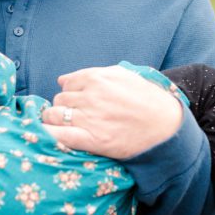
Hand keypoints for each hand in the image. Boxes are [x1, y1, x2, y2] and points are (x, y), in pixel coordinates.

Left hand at [41, 65, 182, 158]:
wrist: (166, 127)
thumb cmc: (147, 100)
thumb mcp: (123, 76)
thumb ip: (92, 74)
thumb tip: (62, 79)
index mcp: (96, 78)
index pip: (66, 84)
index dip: (69, 94)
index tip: (76, 103)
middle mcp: (90, 96)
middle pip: (59, 100)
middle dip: (63, 108)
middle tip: (75, 117)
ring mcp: (90, 118)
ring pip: (54, 116)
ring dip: (55, 121)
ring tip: (65, 128)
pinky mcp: (92, 140)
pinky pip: (59, 136)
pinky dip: (49, 136)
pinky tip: (48, 138)